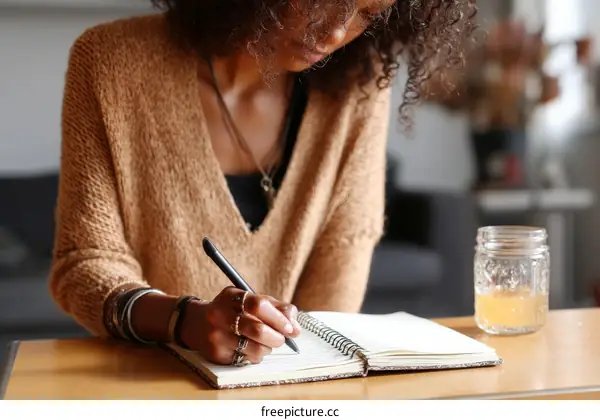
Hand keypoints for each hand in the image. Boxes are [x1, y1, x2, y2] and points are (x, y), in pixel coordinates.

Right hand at [178, 286, 300, 364]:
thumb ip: (276, 308)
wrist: (197, 323)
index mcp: (231, 296)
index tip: (290, 327)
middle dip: (278, 337)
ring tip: (265, 343)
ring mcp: (216, 336)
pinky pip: (246, 359)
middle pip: (258, 330)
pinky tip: (250, 348)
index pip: (259, 305)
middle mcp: (220, 315)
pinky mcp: (216, 354)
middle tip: (282, 339)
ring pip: (255, 349)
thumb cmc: (233, 310)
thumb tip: (296, 327)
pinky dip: (256, 356)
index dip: (279, 318)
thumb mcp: (250, 300)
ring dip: (268, 348)